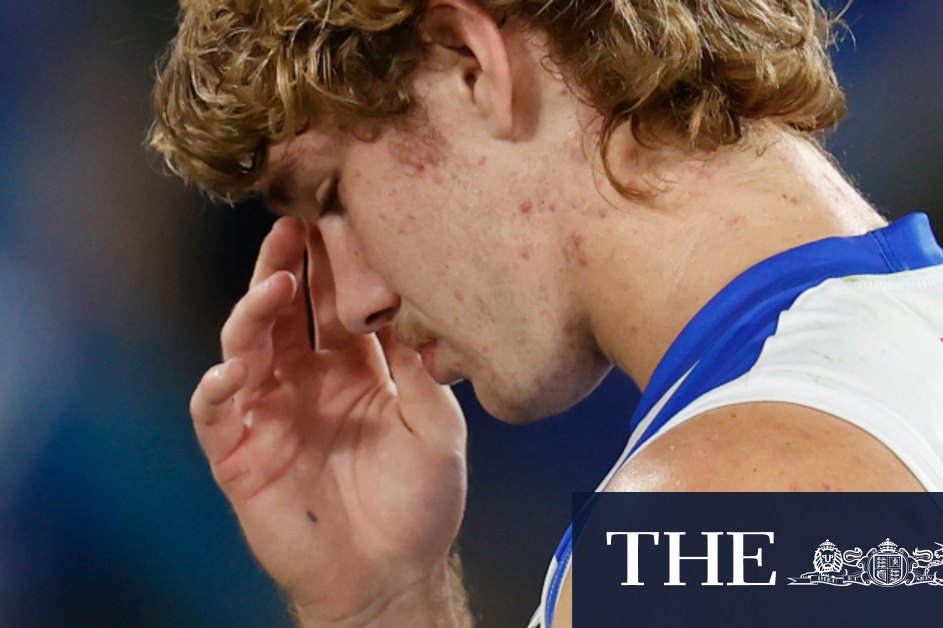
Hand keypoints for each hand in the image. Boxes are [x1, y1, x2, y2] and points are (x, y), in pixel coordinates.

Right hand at [189, 218, 467, 625]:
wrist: (391, 576)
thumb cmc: (419, 504)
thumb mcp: (436, 427)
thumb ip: (420, 370)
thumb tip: (414, 306)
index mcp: (356, 370)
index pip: (338, 304)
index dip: (336, 265)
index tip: (342, 219)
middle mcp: (309, 381)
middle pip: (287, 310)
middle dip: (287, 266)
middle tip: (294, 225)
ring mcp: (271, 413)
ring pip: (247, 346)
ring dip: (254, 312)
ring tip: (275, 283)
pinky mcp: (241, 453)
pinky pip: (216, 414)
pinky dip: (217, 389)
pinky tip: (232, 372)